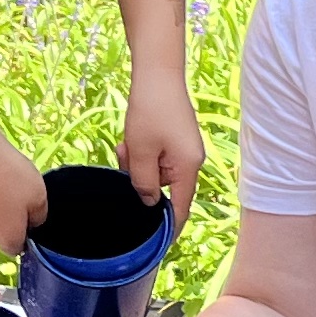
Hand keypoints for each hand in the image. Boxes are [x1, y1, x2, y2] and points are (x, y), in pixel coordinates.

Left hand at [118, 81, 205, 220]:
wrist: (157, 72)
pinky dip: (142, 152)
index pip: (180, 210)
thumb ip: (143, 183)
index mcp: (188, 168)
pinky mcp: (176, 139)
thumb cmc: (150, 110)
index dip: (167, 229)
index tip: (153, 244)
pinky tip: (131, 137)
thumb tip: (149, 202)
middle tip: (123, 158)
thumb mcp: (140, 152)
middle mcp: (191, 161)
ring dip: (137, 164)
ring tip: (126, 142)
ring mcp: (184, 149)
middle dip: (140, 180)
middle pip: (165, 188)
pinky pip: (157, 157)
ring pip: (157, 171)